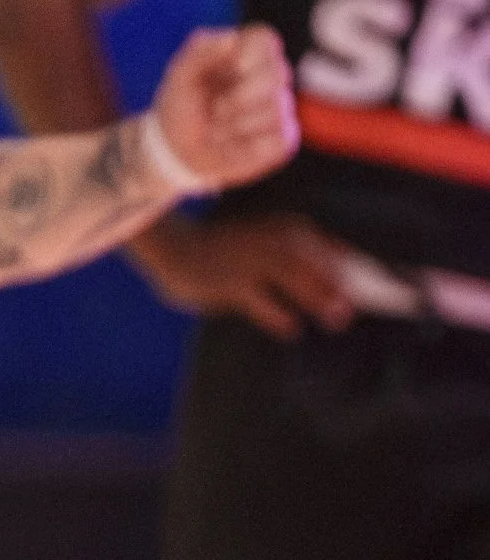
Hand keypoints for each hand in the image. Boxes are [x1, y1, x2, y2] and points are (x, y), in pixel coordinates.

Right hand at [127, 207, 360, 337]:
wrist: (177, 248)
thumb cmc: (228, 251)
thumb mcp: (269, 244)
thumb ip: (304, 259)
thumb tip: (344, 284)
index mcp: (287, 230)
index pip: (331, 249)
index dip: (358, 267)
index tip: (383, 285)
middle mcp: (272, 241)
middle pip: (315, 264)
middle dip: (340, 284)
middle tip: (361, 306)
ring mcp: (250, 261)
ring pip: (291, 279)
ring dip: (316, 298)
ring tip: (337, 318)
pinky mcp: (229, 283)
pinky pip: (258, 301)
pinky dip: (276, 314)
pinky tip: (291, 328)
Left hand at [151, 25, 298, 191]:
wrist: (177, 152)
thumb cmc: (181, 108)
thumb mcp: (180, 77)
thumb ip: (201, 52)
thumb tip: (232, 39)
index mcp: (246, 53)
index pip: (266, 40)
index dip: (250, 55)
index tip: (233, 69)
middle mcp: (269, 76)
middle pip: (278, 73)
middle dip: (239, 98)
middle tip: (214, 111)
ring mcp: (279, 107)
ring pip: (275, 110)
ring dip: (236, 126)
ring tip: (217, 131)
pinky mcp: (283, 138)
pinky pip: (278, 139)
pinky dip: (249, 147)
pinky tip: (234, 146)